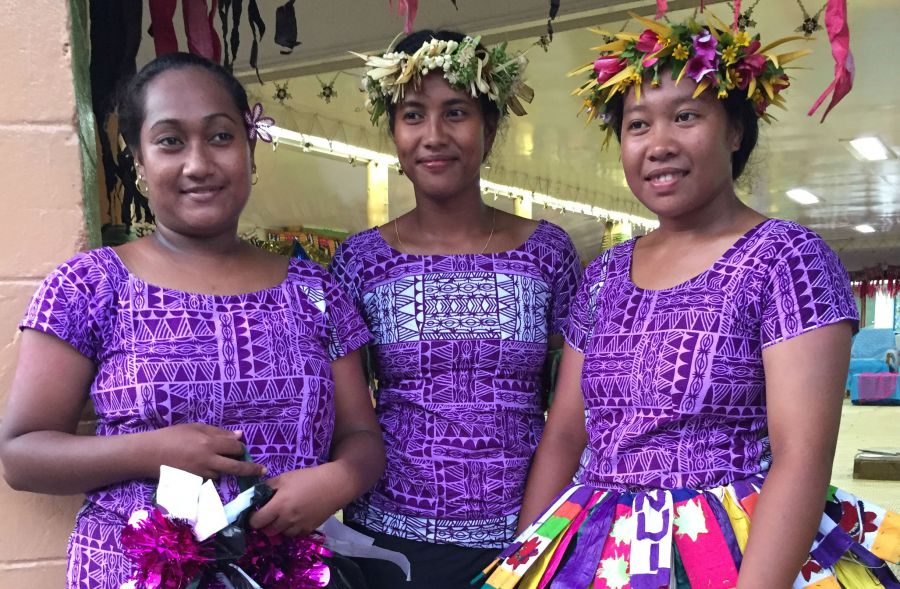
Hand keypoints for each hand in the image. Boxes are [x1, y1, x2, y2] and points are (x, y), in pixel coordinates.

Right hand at [145, 423, 265, 479]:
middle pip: (236, 467)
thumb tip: (239, 435)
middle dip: (251, 469)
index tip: (243, 449)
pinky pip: (209, 479)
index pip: (235, 448)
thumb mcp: (196, 427)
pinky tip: (204, 468)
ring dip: (225, 469)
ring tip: (219, 462)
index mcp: (210, 444)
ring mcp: (201, 474)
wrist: (149, 453)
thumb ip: (218, 432)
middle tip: (262, 470)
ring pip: (222, 474)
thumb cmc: (172, 436)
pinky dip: (211, 474)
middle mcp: (208, 460)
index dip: (241, 448)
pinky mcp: (193, 483)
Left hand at [249, 466, 342, 536]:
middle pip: (267, 531)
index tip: (255, 512)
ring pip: (280, 535)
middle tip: (269, 514)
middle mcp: (287, 519)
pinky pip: (293, 535)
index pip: (256, 522)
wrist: (333, 485)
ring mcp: (298, 527)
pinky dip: (291, 529)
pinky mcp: (308, 530)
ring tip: (283, 516)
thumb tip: (253, 496)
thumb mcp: (284, 477)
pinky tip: (295, 519)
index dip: (252, 518)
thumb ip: (267, 487)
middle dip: (265, 524)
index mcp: (279, 505)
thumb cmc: (307, 478)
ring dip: (278, 528)